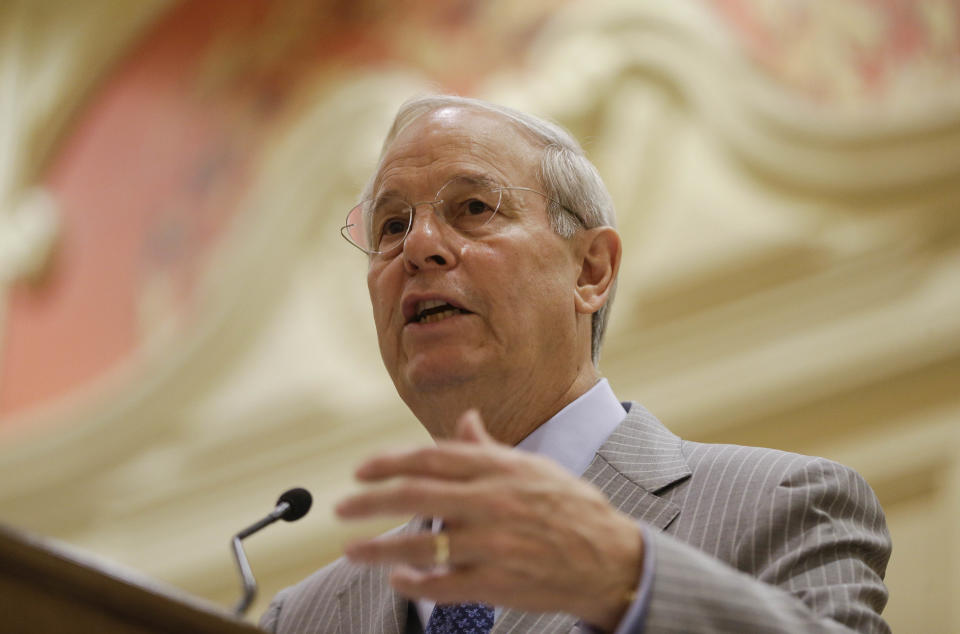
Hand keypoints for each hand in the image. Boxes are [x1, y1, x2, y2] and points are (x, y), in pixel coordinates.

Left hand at [335, 410, 643, 630]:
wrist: (611, 559)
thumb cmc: (569, 507)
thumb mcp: (533, 468)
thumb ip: (489, 449)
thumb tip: (464, 421)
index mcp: (498, 469)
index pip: (430, 458)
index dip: (388, 462)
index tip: (360, 471)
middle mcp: (491, 502)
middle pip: (415, 495)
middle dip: (370, 501)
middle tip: (341, 508)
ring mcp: (493, 544)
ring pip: (421, 544)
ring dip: (378, 549)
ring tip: (352, 550)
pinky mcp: (496, 583)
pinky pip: (442, 585)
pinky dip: (413, 583)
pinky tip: (398, 578)